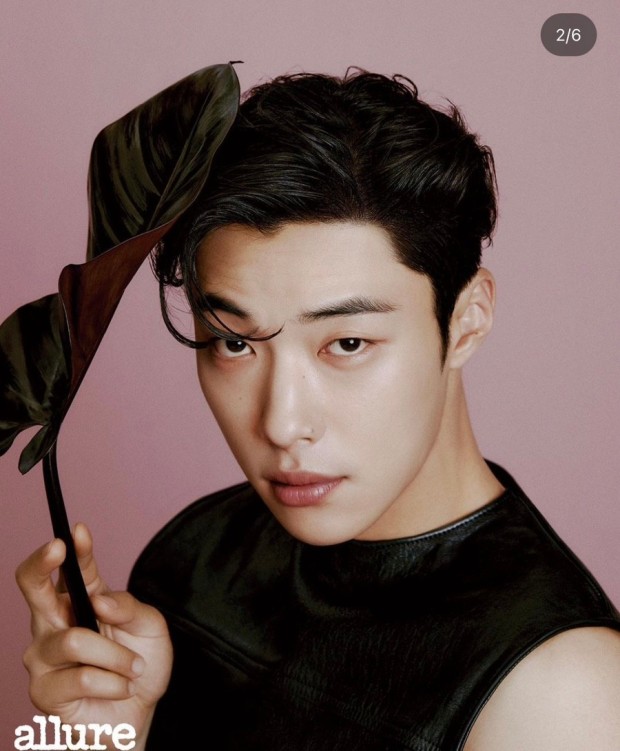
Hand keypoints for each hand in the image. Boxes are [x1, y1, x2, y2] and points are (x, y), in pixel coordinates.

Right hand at [15, 523, 172, 746]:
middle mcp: (54, 621)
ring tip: (132, 669)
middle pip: (31, 585)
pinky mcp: (43, 690)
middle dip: (40, 563)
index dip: (74, 546)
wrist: (139, 714)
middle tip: (57, 547)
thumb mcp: (149, 627)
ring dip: (116, 656)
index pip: (73, 567)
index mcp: (81, 599)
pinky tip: (119, 688)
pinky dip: (113, 682)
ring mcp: (44, 656)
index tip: (77, 529)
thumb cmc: (139, 664)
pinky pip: (81, 677)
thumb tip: (100, 599)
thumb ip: (129, 606)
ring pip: (74, 640)